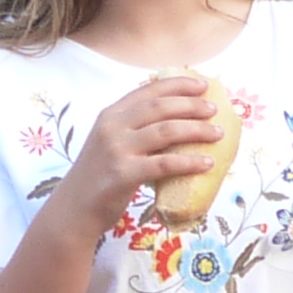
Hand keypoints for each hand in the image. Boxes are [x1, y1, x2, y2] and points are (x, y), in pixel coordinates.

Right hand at [56, 73, 226, 227]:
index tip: (202, 85)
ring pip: (166, 131)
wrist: (75, 208)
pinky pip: (164, 164)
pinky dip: (189, 162)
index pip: (149, 91)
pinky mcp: (123, 174)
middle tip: (214, 110)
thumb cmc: (99, 176)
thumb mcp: (111, 143)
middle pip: (161, 107)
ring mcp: (117, 149)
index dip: (178, 85)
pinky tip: (206, 163)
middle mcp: (112, 126)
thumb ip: (134, 128)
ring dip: (197, 130)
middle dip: (192, 105)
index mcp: (111, 114)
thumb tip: (176, 122)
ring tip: (218, 134)